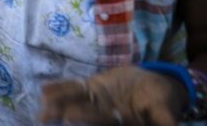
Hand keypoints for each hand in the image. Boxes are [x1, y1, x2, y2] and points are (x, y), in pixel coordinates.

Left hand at [39, 66, 185, 125]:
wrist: (156, 85)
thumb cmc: (163, 100)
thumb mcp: (166, 111)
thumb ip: (165, 121)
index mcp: (124, 122)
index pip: (104, 122)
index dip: (87, 119)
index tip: (69, 117)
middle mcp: (106, 116)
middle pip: (85, 115)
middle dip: (66, 114)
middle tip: (46, 116)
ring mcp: (96, 103)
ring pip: (76, 102)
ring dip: (57, 103)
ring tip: (40, 106)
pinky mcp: (92, 90)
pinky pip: (75, 89)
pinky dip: (60, 88)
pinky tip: (44, 89)